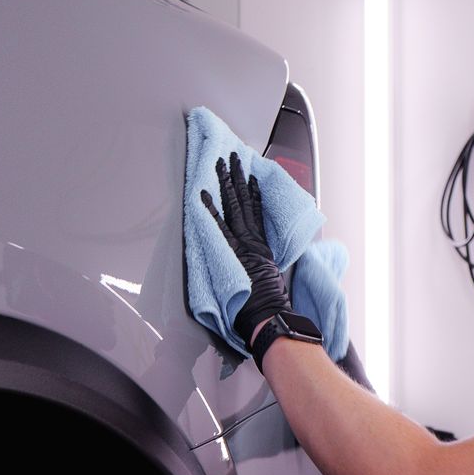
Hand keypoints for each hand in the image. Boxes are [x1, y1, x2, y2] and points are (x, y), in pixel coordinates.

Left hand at [199, 152, 289, 345]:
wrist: (270, 317)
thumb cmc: (271, 307)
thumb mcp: (271, 282)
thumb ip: (262, 268)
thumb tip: (259, 268)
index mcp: (263, 247)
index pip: (258, 212)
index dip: (254, 192)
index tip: (251, 176)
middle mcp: (254, 241)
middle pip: (245, 202)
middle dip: (239, 177)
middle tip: (234, 157)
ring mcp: (242, 245)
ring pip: (234, 207)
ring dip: (227, 184)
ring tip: (221, 164)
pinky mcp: (232, 253)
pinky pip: (218, 226)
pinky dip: (210, 209)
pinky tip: (202, 194)